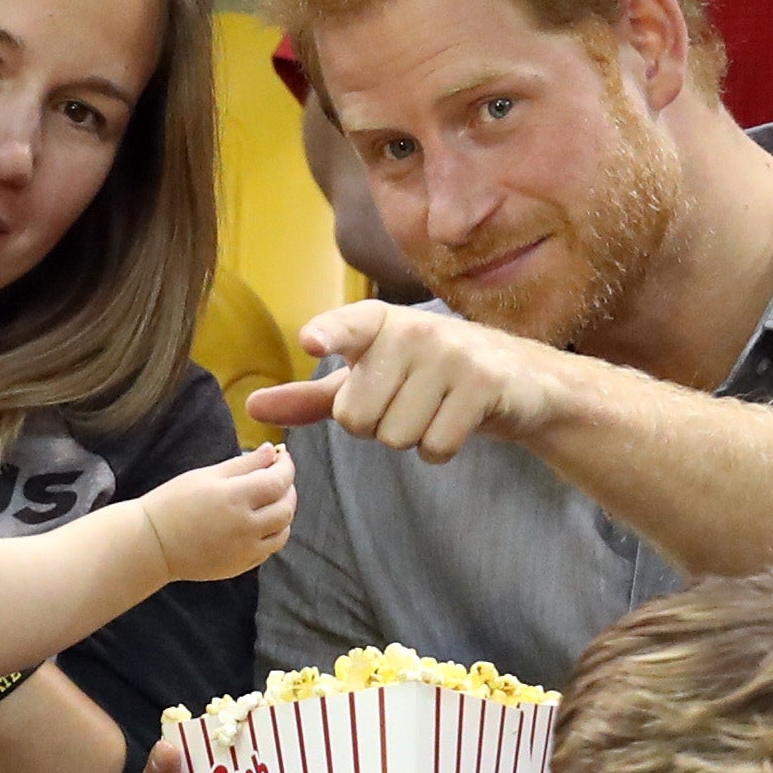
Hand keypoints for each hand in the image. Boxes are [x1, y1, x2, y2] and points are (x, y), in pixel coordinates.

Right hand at [139, 445, 295, 581]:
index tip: (282, 457)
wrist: (152, 543)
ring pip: (283, 531)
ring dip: (284, 513)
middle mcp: (246, 526)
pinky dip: (273, 533)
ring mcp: (245, 550)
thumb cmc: (173, 502)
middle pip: (286, 507)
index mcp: (235, 498)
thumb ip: (244, 464)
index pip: (278, 481)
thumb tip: (272, 450)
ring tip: (271, 500)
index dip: (287, 467)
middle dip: (288, 488)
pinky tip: (260, 522)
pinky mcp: (241, 566)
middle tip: (278, 477)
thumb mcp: (207, 475)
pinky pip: (270, 549)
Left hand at [246, 302, 562, 461]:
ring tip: (435, 410)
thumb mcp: (370, 382)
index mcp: (378, 323)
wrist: (520, 382)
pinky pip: (434, 446)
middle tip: (408, 404)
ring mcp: (450, 354)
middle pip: (357, 418)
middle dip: (377, 428)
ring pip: (395, 437)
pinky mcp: (482, 383)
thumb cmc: (431, 379)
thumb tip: (252, 406)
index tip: (312, 343)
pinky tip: (457, 422)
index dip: (329, 334)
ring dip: (411, 440)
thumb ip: (311, 397)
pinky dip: (440, 449)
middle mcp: (412, 330)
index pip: (347, 326)